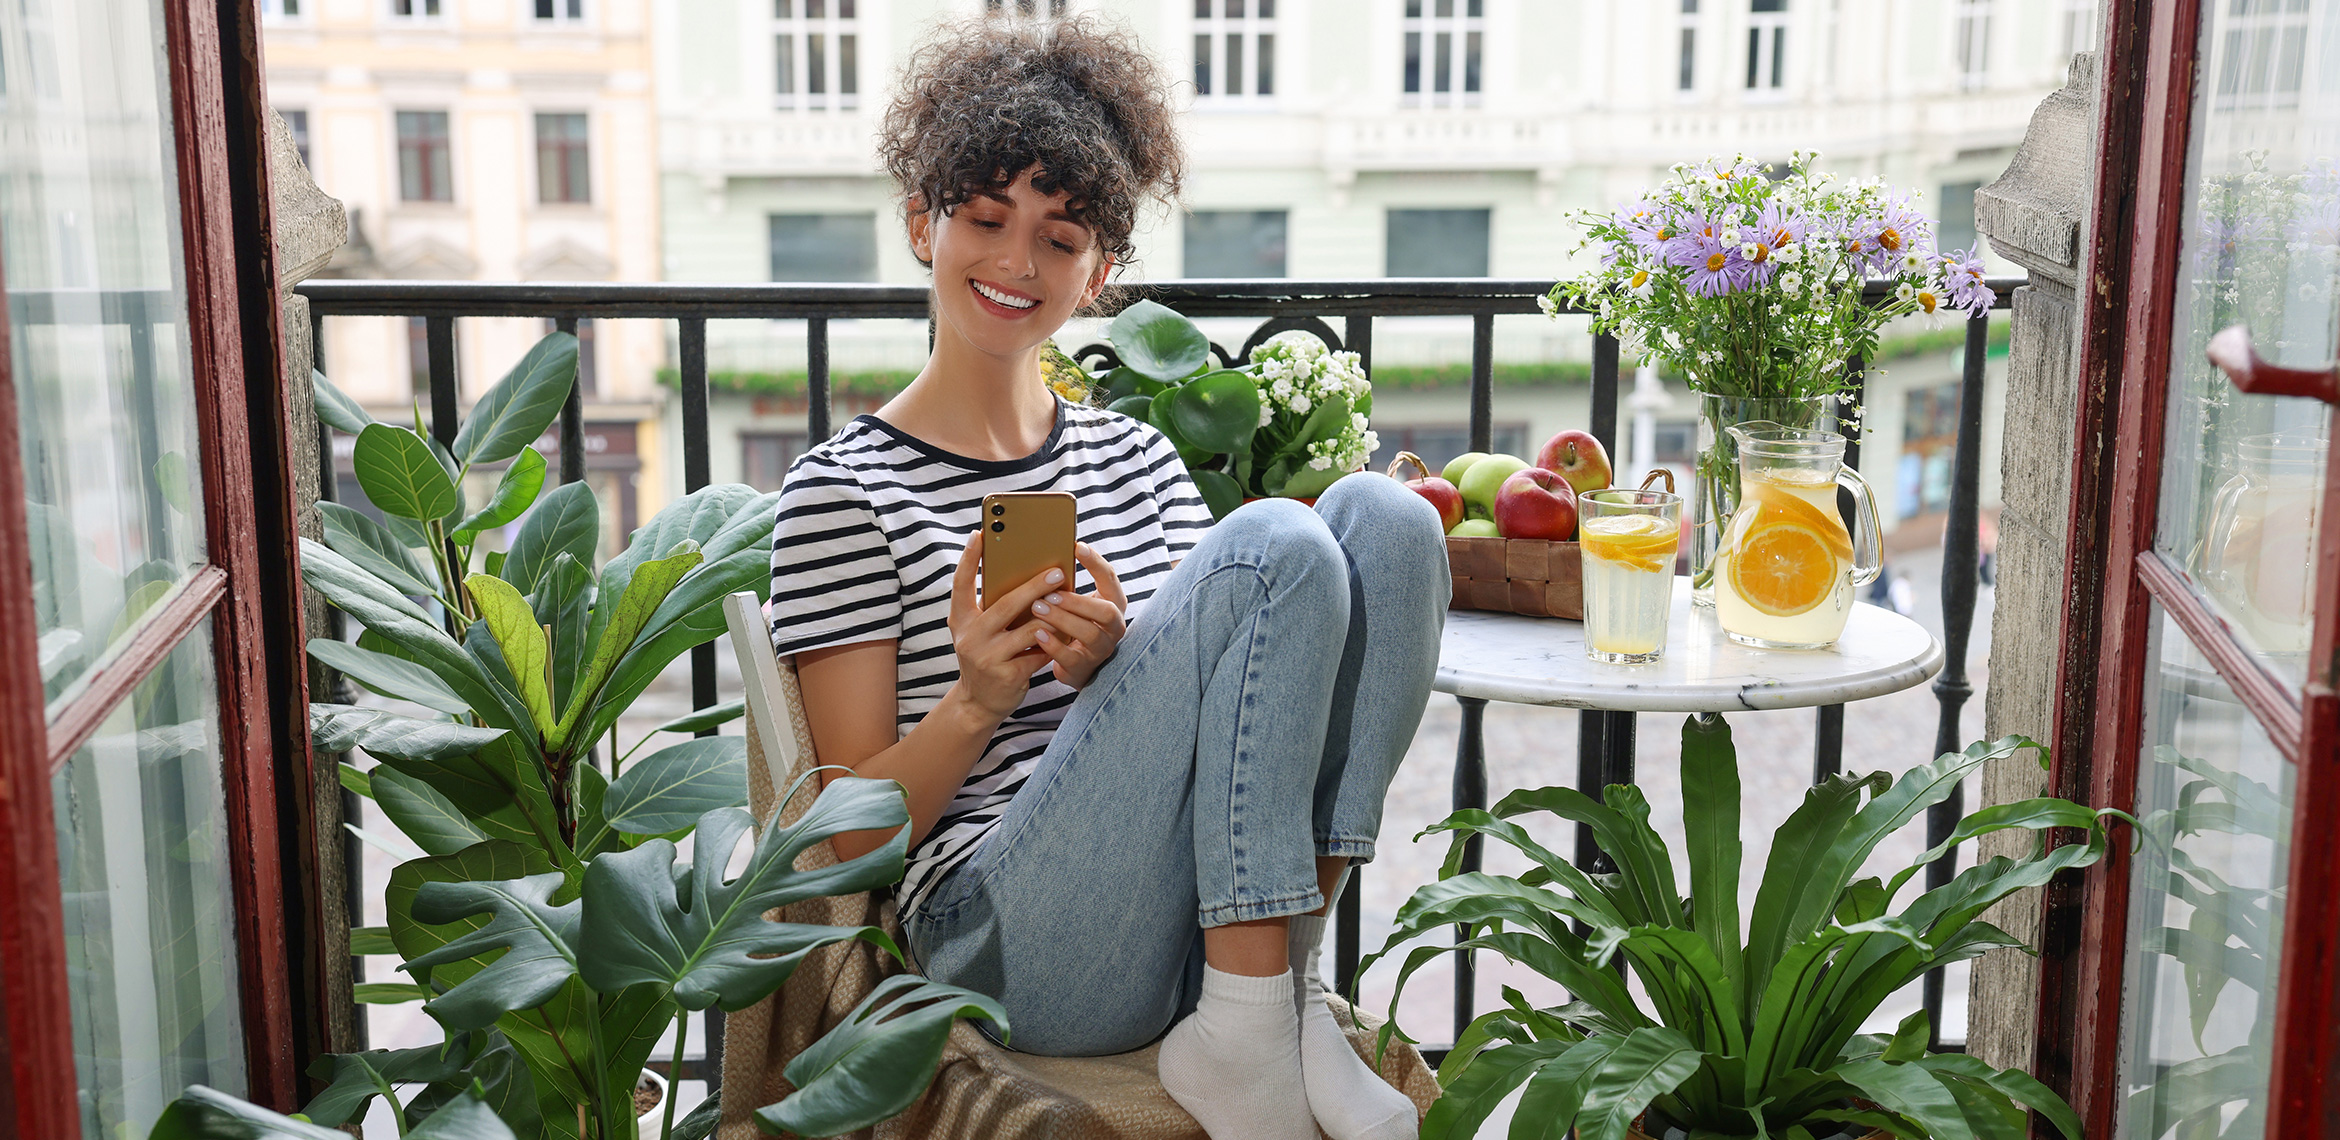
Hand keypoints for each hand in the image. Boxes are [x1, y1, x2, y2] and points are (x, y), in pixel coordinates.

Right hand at [946, 532, 1060, 720]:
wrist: (978, 702)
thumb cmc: (986, 656)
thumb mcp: (979, 631)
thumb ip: (991, 608)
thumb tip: (1026, 576)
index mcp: (960, 619)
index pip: (960, 583)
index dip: (968, 558)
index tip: (980, 533)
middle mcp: (970, 636)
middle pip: (1006, 604)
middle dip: (1035, 586)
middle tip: (1058, 571)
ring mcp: (987, 657)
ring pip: (1029, 629)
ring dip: (1052, 616)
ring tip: (1068, 603)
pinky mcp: (1007, 675)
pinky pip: (1039, 653)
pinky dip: (1055, 642)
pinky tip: (1067, 634)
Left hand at [1030, 542, 1126, 688]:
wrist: (1076, 666)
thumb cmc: (1074, 626)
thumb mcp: (1079, 604)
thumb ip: (1070, 586)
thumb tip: (1047, 556)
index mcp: (1113, 605)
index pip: (1110, 580)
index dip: (1096, 563)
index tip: (1077, 546)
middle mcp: (1114, 628)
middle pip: (1105, 611)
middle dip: (1077, 601)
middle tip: (1050, 593)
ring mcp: (1101, 649)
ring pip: (1089, 634)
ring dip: (1062, 619)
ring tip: (1038, 608)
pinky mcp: (1083, 668)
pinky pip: (1071, 657)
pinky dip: (1054, 645)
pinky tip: (1038, 634)